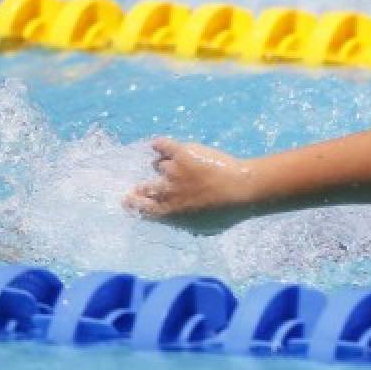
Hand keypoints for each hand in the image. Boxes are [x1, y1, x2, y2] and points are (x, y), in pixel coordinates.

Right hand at [125, 139, 256, 233]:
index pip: (144, 208)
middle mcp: (167, 191)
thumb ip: (185, 219)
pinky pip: (163, 145)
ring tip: (169, 163)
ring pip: (159, 165)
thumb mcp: (203, 224)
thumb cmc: (228, 211)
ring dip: (163, 165)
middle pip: (146, 187)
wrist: (241, 188)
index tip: (128, 199)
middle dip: (142, 187)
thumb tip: (175, 216)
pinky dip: (159, 145)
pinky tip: (158, 144)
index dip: (135, 204)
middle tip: (141, 186)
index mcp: (171, 211)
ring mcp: (173, 170)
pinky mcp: (182, 153)